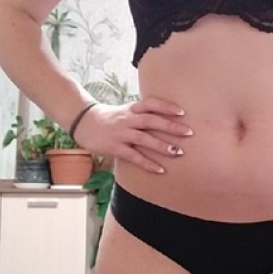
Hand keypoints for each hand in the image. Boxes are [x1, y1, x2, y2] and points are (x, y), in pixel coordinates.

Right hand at [72, 96, 192, 173]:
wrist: (84, 123)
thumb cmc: (110, 118)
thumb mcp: (126, 111)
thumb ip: (143, 113)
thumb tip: (166, 117)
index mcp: (132, 109)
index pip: (151, 104)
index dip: (166, 107)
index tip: (182, 112)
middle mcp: (128, 120)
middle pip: (151, 121)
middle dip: (170, 126)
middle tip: (189, 132)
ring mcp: (121, 134)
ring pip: (144, 139)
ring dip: (162, 146)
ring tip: (178, 152)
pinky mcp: (114, 148)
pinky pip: (133, 156)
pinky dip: (147, 163)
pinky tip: (160, 169)